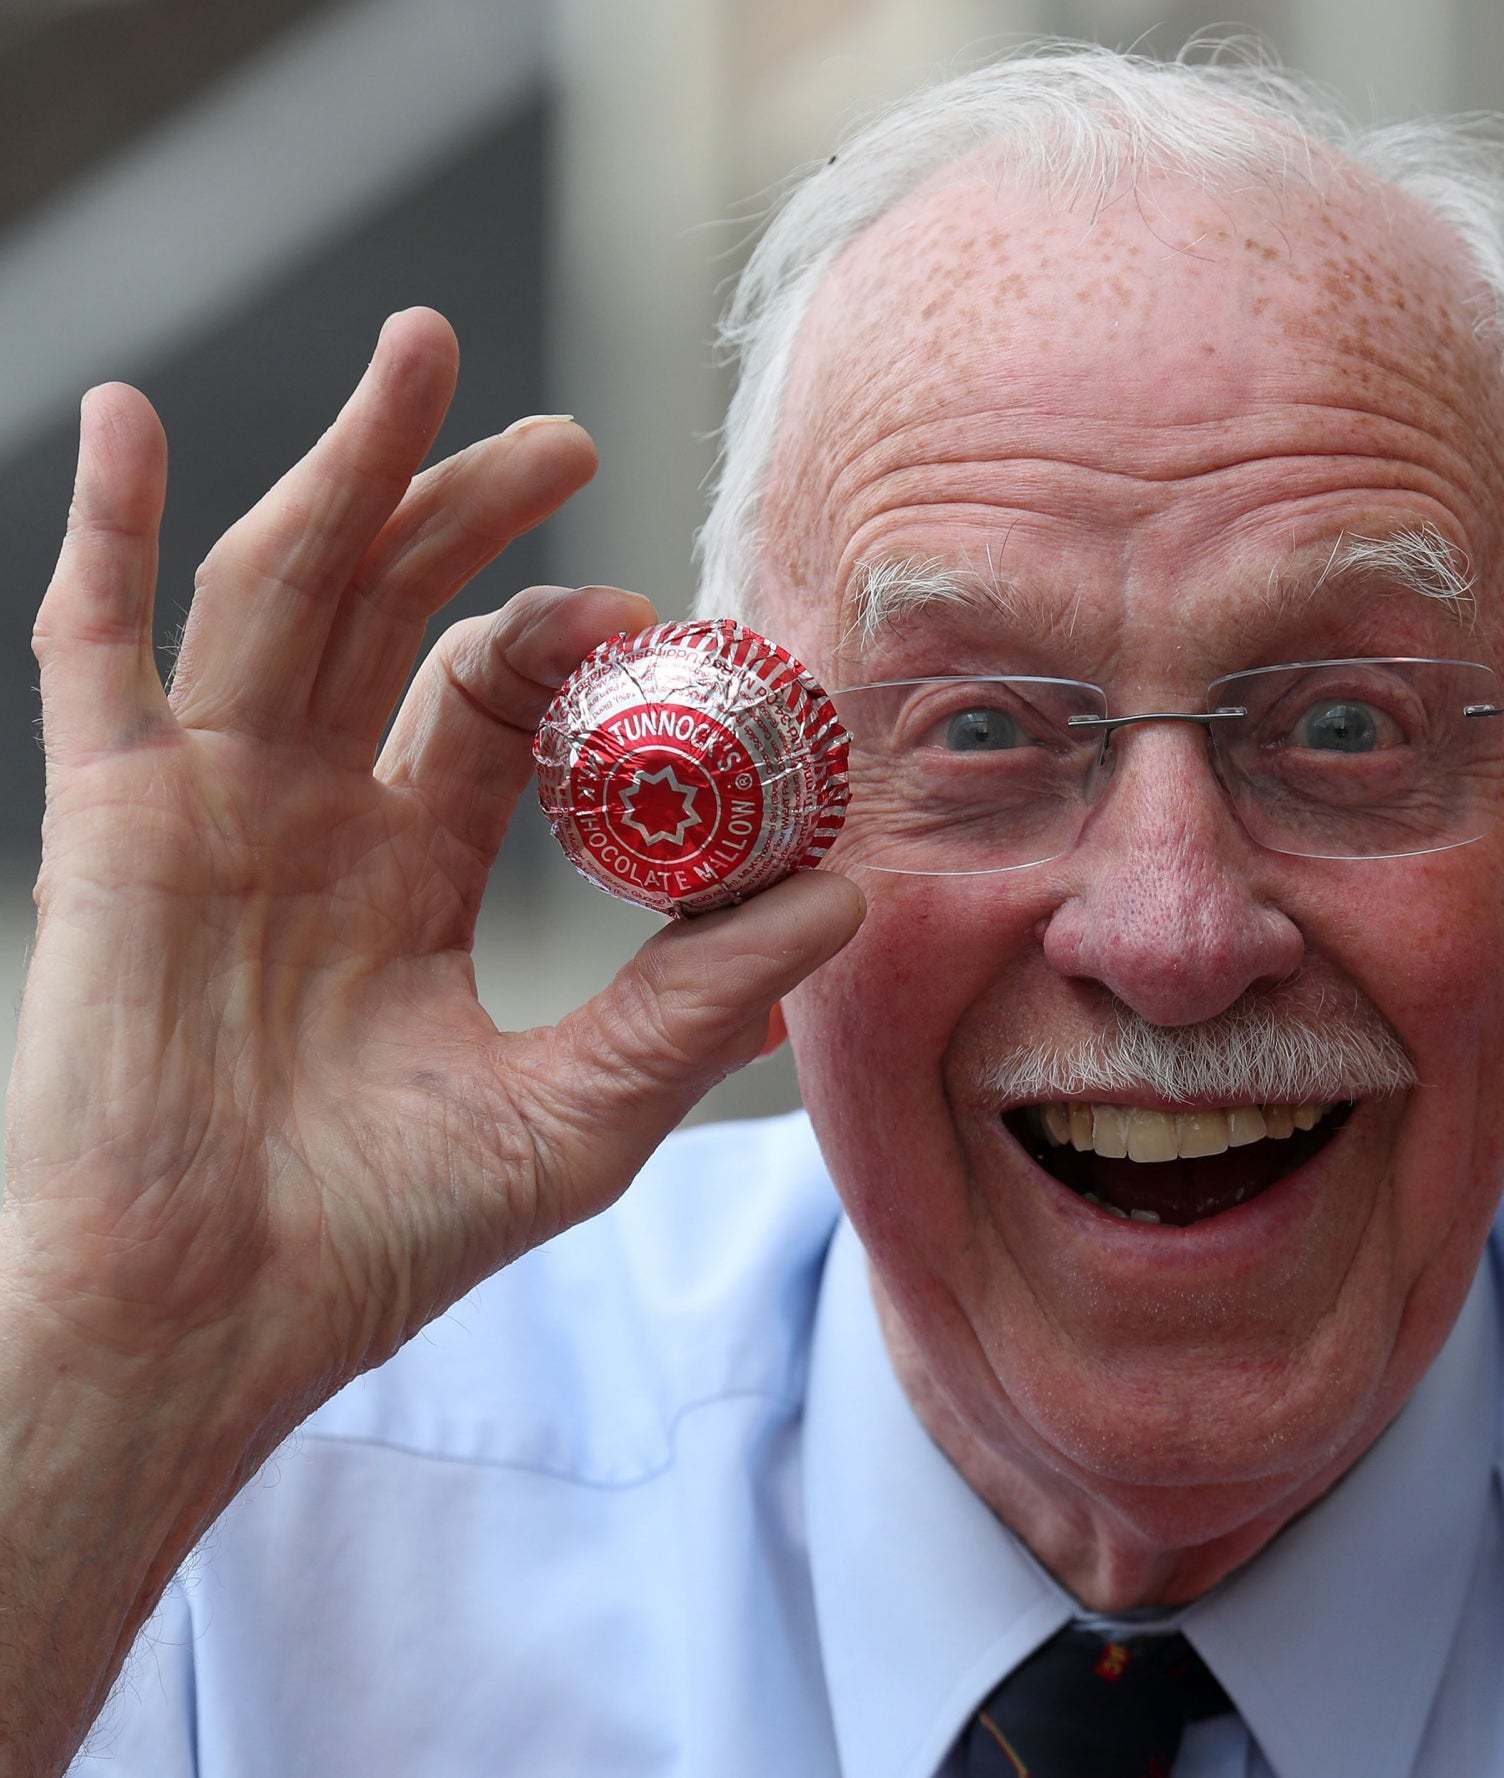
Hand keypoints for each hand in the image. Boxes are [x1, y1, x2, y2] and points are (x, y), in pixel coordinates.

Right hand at [3, 308, 862, 1413]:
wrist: (215, 1324)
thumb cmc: (381, 1239)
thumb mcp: (580, 1110)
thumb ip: (702, 1000)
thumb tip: (849, 895)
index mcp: (408, 871)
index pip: (496, 708)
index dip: (577, 648)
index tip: (670, 623)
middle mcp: (310, 817)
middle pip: (393, 615)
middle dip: (472, 514)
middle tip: (572, 438)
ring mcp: (208, 807)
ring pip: (280, 593)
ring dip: (346, 469)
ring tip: (424, 350)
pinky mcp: (114, 824)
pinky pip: (91, 651)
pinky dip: (105, 532)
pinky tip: (133, 417)